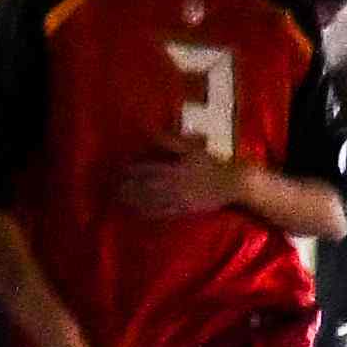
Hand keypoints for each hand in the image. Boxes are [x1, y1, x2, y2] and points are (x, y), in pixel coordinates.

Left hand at [109, 141, 248, 224]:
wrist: (233, 184)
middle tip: (113, 188)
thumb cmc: (213, 163)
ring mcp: (177, 200)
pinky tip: (139, 212)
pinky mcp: (184, 210)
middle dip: (128, 187)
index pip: (145, 169)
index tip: (118, 169)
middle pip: (144, 187)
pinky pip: (162, 213)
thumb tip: (150, 133)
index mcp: (173, 169)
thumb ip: (171, 140)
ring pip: (150, 201)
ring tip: (121, 199)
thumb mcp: (193, 148)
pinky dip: (148, 212)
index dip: (130, 170)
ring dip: (134, 200)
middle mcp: (172, 186)